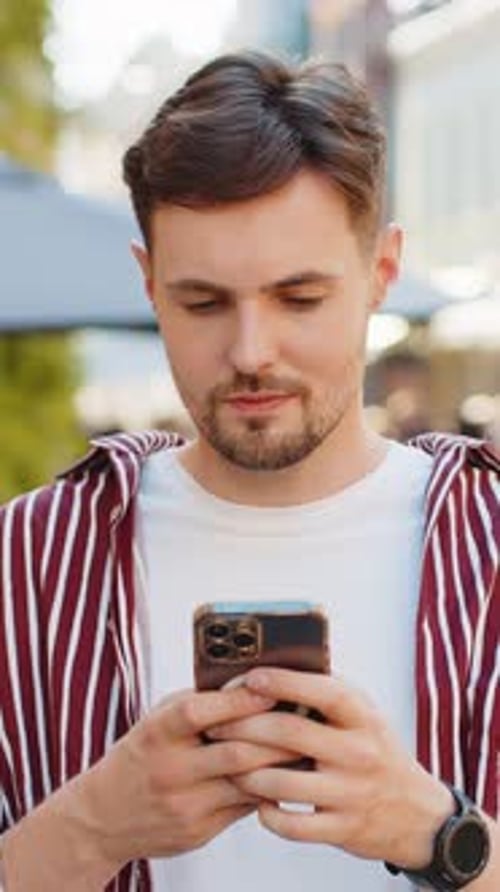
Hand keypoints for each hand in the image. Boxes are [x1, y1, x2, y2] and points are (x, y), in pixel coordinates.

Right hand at [2, 684, 296, 889]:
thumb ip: (197, 701)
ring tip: (307, 745)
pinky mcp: (199, 831)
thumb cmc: (142, 754)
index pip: (201, 712)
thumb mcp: (157, 719)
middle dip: (277, 736)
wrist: (103, 816)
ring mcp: (185, 804)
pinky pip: (245, 807)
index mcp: (157, 732)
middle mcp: (170, 769)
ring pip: (247, 783)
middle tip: (308, 719)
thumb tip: (251, 683)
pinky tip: (287, 774)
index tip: (273, 686)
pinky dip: (268, 788)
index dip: (240, 700)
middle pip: (235, 753)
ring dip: (281, 764)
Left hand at [209, 668, 453, 869]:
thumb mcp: (364, 715)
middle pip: (288, 733)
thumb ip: (327, 694)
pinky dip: (267, 813)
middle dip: (243, 727)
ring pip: (281, 781)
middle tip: (216, 725)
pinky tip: (259, 801)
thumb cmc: (376, 752)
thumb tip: (272, 671)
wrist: (416, 813)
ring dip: (246, 773)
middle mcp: (358, 752)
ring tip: (229, 764)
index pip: (321, 690)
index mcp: (363, 716)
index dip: (282, 682)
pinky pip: (290, 824)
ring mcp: (350, 793)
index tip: (249, 678)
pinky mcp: (342, 829)